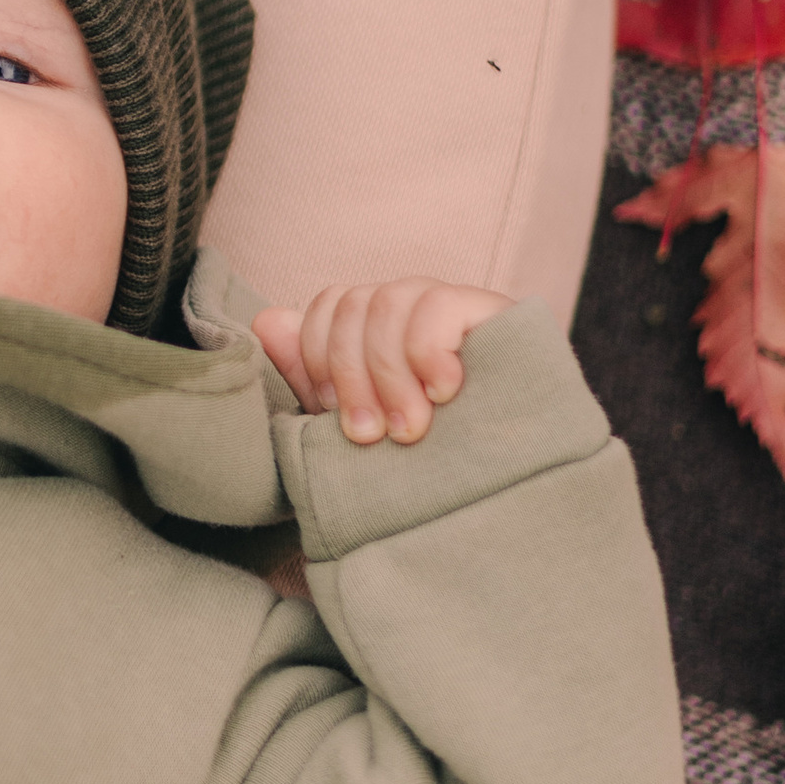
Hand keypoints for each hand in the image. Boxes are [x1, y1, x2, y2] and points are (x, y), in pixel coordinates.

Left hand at [252, 280, 511, 445]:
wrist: (518, 480)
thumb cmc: (429, 457)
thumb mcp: (363, 424)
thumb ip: (313, 376)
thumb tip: (266, 320)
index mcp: (376, 326)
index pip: (327, 307)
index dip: (318, 362)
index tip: (336, 420)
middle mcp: (410, 305)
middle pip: (351, 304)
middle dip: (350, 377)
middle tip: (370, 437)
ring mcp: (451, 303)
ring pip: (387, 304)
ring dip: (388, 375)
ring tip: (410, 429)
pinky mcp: (492, 311)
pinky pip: (438, 305)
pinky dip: (428, 352)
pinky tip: (444, 391)